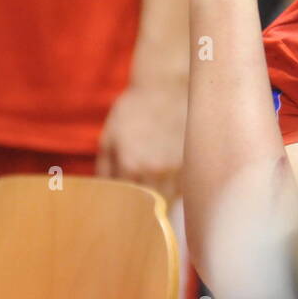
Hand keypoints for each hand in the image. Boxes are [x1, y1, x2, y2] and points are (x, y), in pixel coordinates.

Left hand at [96, 69, 188, 199]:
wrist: (166, 87)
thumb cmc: (134, 110)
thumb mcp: (109, 136)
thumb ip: (105, 170)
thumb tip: (104, 195)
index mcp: (131, 165)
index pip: (124, 202)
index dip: (120, 208)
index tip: (119, 212)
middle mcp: (156, 170)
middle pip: (147, 206)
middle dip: (139, 209)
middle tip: (134, 209)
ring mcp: (177, 168)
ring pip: (168, 200)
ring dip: (159, 201)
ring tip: (152, 192)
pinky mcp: (192, 163)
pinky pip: (183, 189)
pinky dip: (174, 190)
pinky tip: (168, 178)